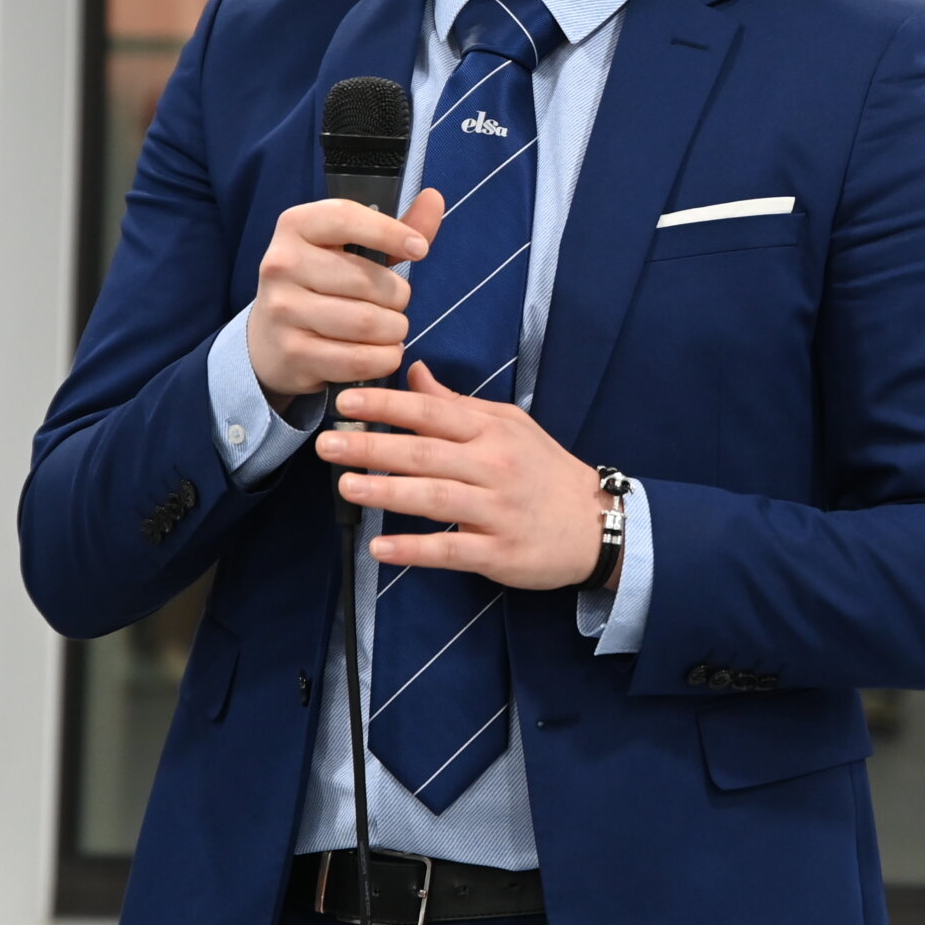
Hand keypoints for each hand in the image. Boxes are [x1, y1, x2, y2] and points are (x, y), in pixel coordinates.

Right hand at [245, 190, 444, 402]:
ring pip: (368, 323)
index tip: (420, 250)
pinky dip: (384, 358)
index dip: (390, 232)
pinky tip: (382, 351)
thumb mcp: (353, 249)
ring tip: (390, 328)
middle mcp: (281, 264)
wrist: (269, 339)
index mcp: (296, 226)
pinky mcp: (292, 352)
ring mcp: (283, 310)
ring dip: (394, 330)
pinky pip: (359, 359)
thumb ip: (397, 227)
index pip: (346, 217)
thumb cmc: (323, 284)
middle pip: (367, 280)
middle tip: (395, 303)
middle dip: (398, 296)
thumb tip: (434, 198)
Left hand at [315, 361, 617, 591]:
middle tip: (328, 444)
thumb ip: (457, 404)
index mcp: (492, 432)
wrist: (597, 524)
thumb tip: (415, 372)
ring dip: (385, 492)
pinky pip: (450, 549)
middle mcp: (493, 467)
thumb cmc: (544, 471)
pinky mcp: (498, 552)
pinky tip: (380, 547)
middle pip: (424, 453)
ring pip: (433, 498)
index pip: (432, 412)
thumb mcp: (509, 426)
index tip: (346, 402)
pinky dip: (414, 549)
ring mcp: (496, 511)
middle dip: (372, 447)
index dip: (387, 405)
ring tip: (345, 487)